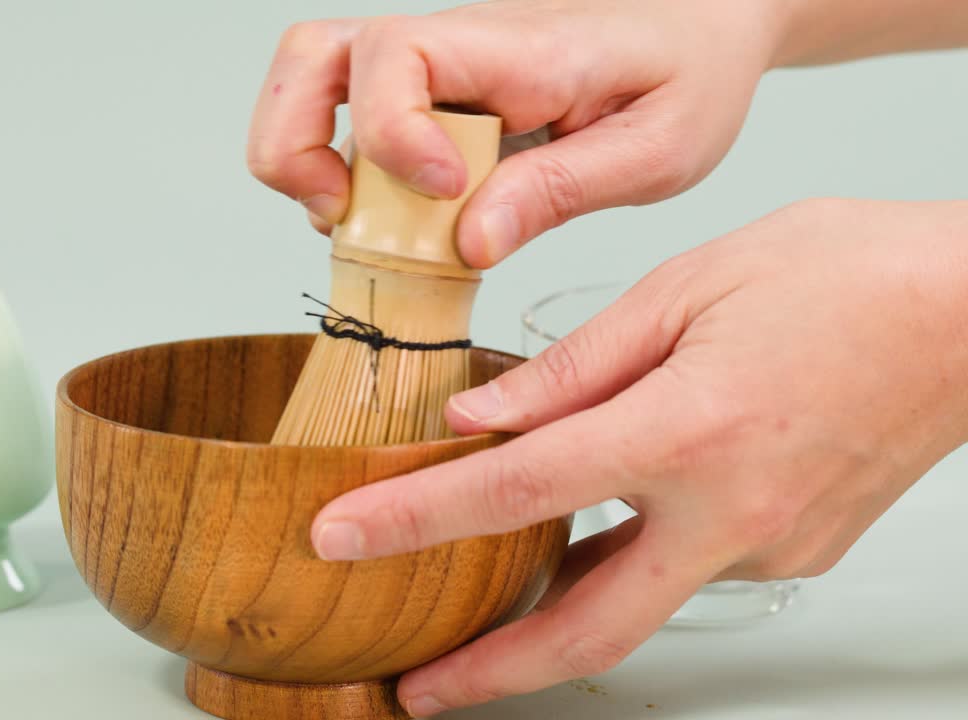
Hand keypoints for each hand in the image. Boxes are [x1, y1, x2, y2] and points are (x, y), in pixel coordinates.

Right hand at [247, 0, 785, 266]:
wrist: (703, 25)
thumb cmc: (688, 73)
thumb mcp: (656, 148)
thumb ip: (562, 191)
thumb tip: (470, 243)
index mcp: (517, 48)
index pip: (397, 56)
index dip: (393, 134)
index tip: (445, 194)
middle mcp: (456, 46)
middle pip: (312, 55)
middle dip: (293, 145)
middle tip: (337, 214)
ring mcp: (434, 68)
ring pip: (311, 79)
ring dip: (301, 157)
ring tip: (346, 222)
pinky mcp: (430, 95)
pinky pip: (349, 117)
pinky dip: (341, 173)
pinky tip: (386, 221)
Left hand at [308, 198, 967, 715]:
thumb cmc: (844, 274)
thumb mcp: (688, 288)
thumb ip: (575, 367)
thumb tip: (483, 417)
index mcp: (691, 431)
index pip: (518, 490)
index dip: (415, 518)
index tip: (342, 537)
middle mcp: (733, 513)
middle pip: (588, 629)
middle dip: (492, 673)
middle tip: (418, 689)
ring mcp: (771, 546)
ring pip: (638, 598)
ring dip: (557, 609)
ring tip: (488, 605)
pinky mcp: (795, 550)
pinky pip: (688, 565)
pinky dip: (632, 555)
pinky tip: (600, 527)